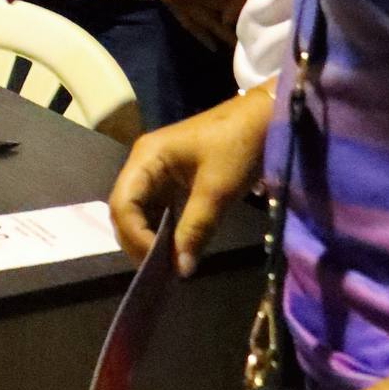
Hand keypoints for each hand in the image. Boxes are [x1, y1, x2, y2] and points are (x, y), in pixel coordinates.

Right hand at [109, 85, 275, 274]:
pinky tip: (175, 248)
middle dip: (138, 241)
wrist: (265, 118)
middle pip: (125, 209)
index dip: (136, 236)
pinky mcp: (172, 177)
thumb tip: (180, 270)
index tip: (160, 263)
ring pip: (140, 211)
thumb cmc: (239, 147)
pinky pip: (158, 208)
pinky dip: (163, 230)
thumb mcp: (217, 191)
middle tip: (161, 271)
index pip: (123, 203)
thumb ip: (195, 230)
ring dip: (149, 238)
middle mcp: (144, 163)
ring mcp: (157, 170)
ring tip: (168, 265)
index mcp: (147, 157)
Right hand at [149, 0, 247, 49]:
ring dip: (224, 35)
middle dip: (239, 21)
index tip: (257, 8)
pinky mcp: (174, 8)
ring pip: (209, 22)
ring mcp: (184, 2)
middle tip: (256, 32)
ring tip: (239, 47)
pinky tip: (214, 47)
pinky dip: (203, 37)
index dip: (243, 2)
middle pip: (222, 9)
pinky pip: (190, 26)